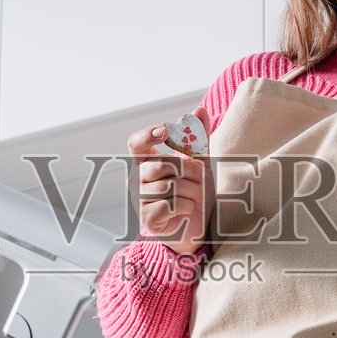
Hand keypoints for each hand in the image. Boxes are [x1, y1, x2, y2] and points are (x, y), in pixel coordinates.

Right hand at [127, 105, 212, 254]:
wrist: (199, 227)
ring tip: (195, 198)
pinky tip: (187, 211)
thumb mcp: (201, 163)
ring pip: (169, 185)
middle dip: (189, 171)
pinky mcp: (148, 219)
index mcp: (147, 162)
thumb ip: (198, 138)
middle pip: (162, 163)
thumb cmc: (195, 194)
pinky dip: (186, 207)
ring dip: (192, 191)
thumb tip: (199, 110)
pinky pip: (170, 204)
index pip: (136, 143)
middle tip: (199, 180)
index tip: (166, 131)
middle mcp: (139, 179)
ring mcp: (141, 200)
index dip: (148, 134)